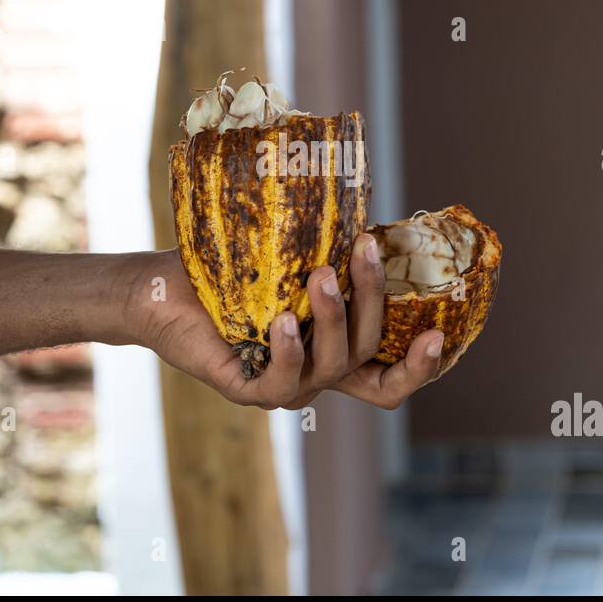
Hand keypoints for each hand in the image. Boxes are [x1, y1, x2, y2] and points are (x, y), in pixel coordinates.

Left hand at [133, 237, 443, 409]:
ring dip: (333, 318)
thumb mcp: (288, 261)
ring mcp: (283, 388)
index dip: (420, 367)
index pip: (388, 378)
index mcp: (331, 351)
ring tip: (320, 274)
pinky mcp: (246, 390)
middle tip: (364, 251)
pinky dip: (289, 351)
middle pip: (366, 357)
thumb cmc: (227, 271)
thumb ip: (330, 256)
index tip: (439, 333)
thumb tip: (368, 212)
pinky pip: (281, 382)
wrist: (163, 289)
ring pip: (331, 365)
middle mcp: (314, 375)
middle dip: (372, 301)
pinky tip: (282, 320)